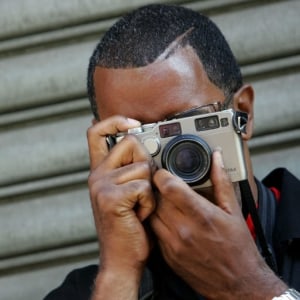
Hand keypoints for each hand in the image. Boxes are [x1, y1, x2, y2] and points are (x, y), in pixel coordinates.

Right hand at [87, 116, 155, 298]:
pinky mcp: (111, 198)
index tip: (132, 123)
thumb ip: (129, 169)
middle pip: (131, 142)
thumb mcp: (126, 192)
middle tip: (141, 189)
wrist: (122, 258)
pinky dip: (149, 202)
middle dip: (146, 162)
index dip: (114, 121)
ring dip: (149, 189)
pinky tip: (140, 215)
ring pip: (143, 166)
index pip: (96, 132)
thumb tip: (146, 147)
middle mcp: (97, 175)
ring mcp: (102, 185)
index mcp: (100, 171)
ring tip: (139, 206)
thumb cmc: (130, 225)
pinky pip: (144, 186)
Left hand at [150, 149, 286, 298]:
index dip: (162, 174)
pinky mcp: (167, 256)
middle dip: (159, 187)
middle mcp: (183, 230)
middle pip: (157, 198)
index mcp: (201, 216)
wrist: (238, 283)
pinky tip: (169, 219)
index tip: (164, 172)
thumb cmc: (238, 248)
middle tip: (166, 185)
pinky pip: (154, 231)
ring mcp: (173, 245)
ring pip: (152, 213)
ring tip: (168, 202)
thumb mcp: (233, 210)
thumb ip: (222, 181)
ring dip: (156, 204)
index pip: (169, 187)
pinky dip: (157, 221)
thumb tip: (217, 159)